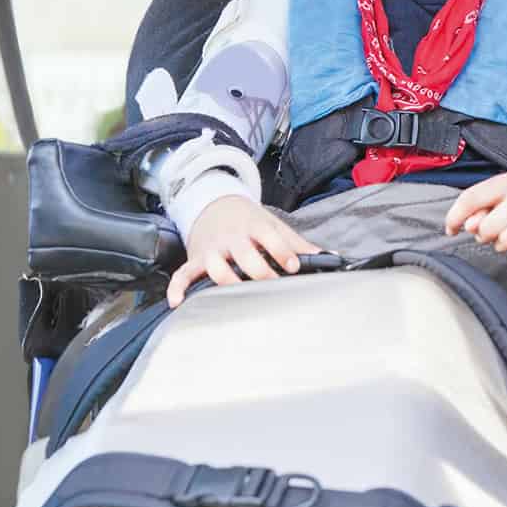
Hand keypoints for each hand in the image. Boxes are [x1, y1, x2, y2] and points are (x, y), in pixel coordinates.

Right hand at [167, 195, 321, 306]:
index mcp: (254, 226)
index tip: (293, 266)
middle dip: (258, 271)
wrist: (214, 204)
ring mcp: (213, 249)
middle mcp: (232, 238)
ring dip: (226, 281)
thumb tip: (329, 257)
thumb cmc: (249, 221)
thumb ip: (298, 243)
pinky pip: (183, 273)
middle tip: (273, 284)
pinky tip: (178, 303)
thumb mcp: (274, 225)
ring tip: (240, 295)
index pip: (269, 236)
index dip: (282, 251)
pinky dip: (178, 288)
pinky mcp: (197, 259)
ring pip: (216, 266)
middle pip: (244, 255)